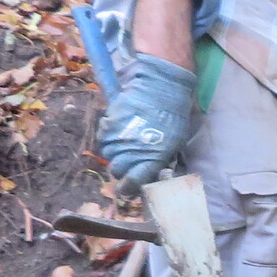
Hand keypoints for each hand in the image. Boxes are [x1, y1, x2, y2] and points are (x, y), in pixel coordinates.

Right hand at [96, 53, 196, 187]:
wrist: (159, 87)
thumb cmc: (172, 116)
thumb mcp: (173, 143)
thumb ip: (159, 160)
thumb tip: (150, 173)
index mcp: (152, 159)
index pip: (133, 182)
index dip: (128, 188)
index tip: (127, 189)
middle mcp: (131, 151)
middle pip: (117, 171)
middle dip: (121, 170)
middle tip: (128, 163)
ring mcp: (118, 137)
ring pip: (108, 155)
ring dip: (115, 154)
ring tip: (125, 146)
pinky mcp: (108, 123)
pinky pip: (103, 138)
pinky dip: (109, 138)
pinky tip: (119, 133)